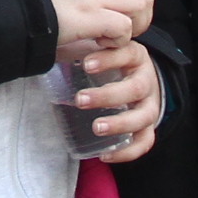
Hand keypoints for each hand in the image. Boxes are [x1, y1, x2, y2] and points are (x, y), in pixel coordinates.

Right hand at [41, 0, 154, 56]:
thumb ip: (89, 3)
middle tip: (117, 36)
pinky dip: (117, 41)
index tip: (113, 27)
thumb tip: (110, 22)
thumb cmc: (35, 11)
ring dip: (131, 29)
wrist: (14, 15)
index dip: (131, 11)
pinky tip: (98, 44)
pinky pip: (124, 27)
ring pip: (140, 7)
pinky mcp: (91, 15)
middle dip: (139, 21)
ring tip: (108, 39)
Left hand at [70, 42, 163, 164]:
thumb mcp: (100, 48)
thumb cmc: (110, 62)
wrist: (139, 77)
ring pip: (144, 117)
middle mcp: (147, 80)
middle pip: (135, 88)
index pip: (127, 54)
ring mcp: (151, 105)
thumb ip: (81, 44)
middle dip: (108, 96)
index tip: (86, 64)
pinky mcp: (149, 126)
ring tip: (96, 128)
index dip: (109, 59)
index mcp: (135, 56)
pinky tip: (105, 155)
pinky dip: (128, 151)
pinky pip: (145, 142)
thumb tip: (47, 42)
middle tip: (80, 100)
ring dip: (120, 124)